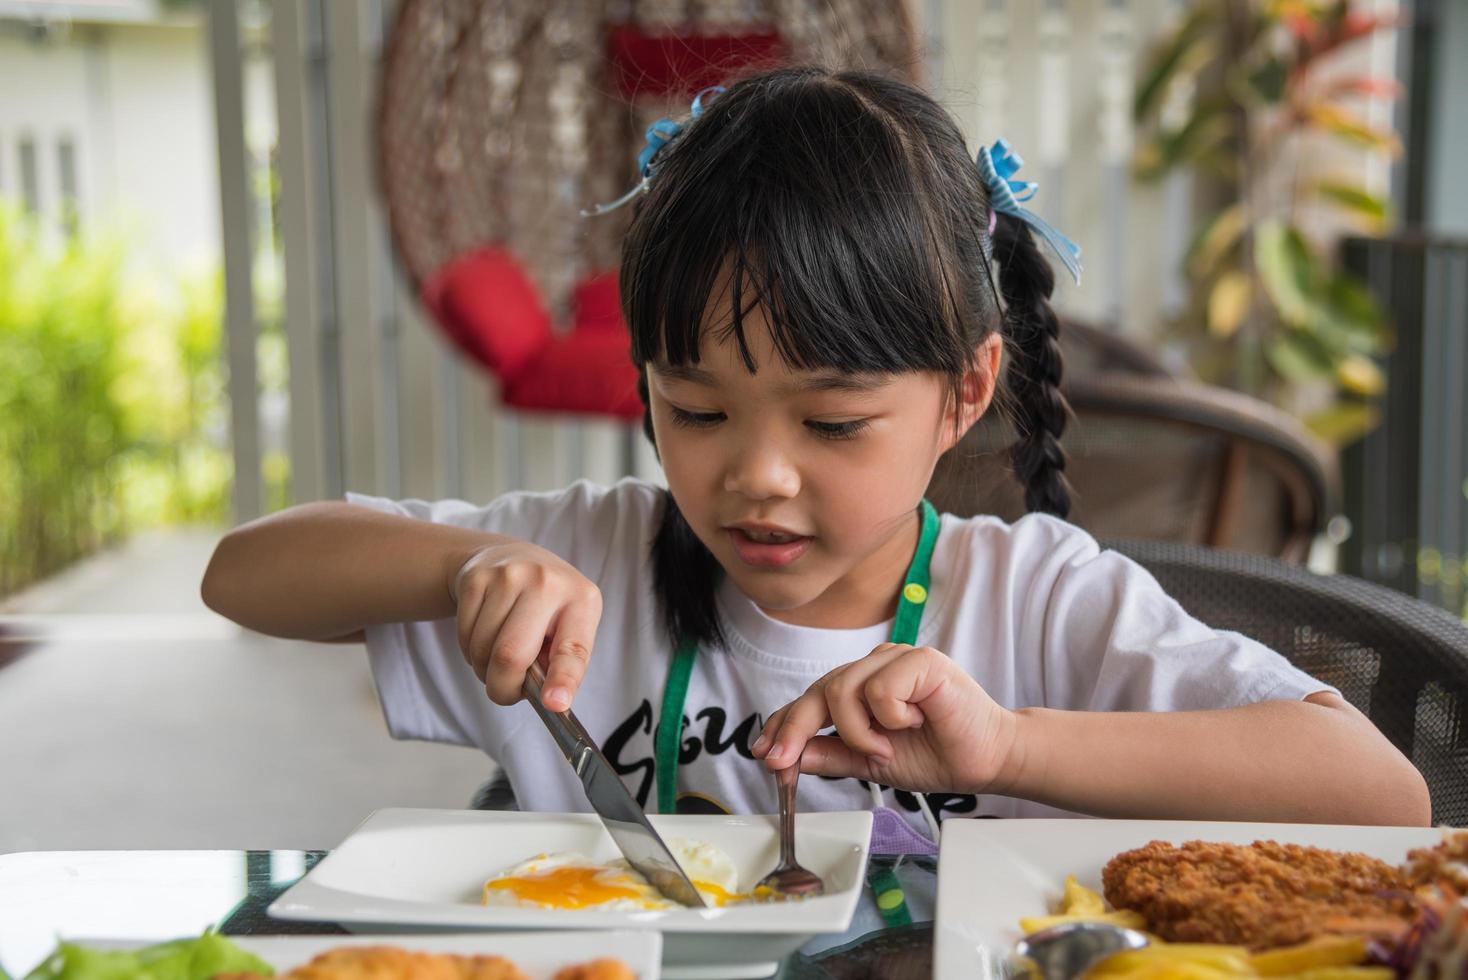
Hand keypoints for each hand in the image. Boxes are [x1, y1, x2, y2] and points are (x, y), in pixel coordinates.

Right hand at [450, 541, 601, 710]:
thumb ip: (559, 662)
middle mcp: (547, 582)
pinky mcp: (476, 578)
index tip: (554, 704)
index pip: (573, 648)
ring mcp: (508, 576)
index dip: (563, 679)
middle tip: (506, 691)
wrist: (507, 556)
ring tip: (498, 654)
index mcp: (582, 600)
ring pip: (482, 650)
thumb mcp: (567, 625)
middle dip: (503, 687)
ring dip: (484, 669)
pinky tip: (483, 635)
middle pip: (511, 656)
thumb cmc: (546, 604)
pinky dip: (470, 652)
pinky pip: (464, 637)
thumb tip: (543, 697)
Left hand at [751, 643, 1017, 794]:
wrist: (986, 759)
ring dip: (857, 731)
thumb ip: (831, 754)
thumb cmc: (937, 754)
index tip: (765, 754)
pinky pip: (879, 689)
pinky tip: (913, 723)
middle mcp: (875, 666)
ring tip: (885, 747)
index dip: (784, 725)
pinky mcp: (920, 661)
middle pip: (818, 690)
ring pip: (842, 689)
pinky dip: (889, 717)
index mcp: (861, 686)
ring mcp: (896, 658)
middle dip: (796, 730)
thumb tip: (788, 757)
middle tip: (783, 762)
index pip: (811, 699)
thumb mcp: (870, 762)